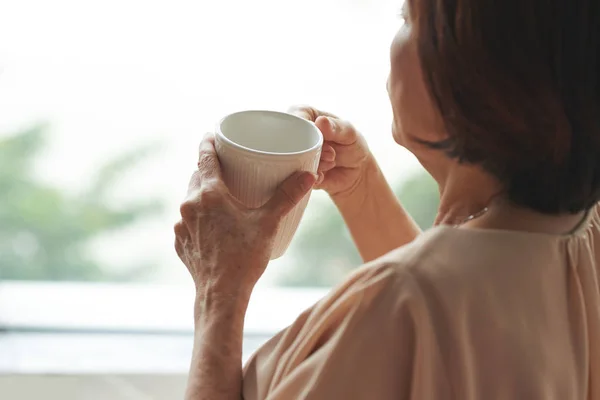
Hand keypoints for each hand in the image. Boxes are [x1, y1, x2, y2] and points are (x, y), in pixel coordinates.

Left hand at [174, 134, 316, 306]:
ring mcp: (182, 225)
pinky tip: (212, 225)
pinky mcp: (180, 242)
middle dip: (210, 170)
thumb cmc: (244, 257)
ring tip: (222, 199)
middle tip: (227, 169)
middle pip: (197, 176)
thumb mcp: (269, 223)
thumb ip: (287, 196)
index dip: (208, 142)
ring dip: (203, 194)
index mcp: (209, 193)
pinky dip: (198, 217)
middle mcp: (189, 204)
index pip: (204, 156)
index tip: (212, 134)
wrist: (222, 294)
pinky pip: (188, 221)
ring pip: (191, 199)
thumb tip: (308, 175)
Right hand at [288, 105, 373, 200]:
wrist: (355, 172)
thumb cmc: (351, 145)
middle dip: (311, 149)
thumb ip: (336, 127)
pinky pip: (296, 176)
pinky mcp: (295, 173)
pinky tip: (324, 174)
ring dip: (314, 163)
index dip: (305, 128)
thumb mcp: (349, 133)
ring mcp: (294, 154)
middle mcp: (295, 134)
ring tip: (331, 161)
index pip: (294, 117)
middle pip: (289, 139)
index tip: (321, 138)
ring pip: (292, 159)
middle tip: (330, 153)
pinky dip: (311, 176)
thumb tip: (321, 121)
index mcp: (305, 115)